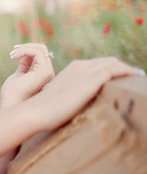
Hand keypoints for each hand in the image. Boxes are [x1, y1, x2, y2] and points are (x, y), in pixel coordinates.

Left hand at [0, 43, 54, 107]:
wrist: (9, 103)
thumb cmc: (12, 93)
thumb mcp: (19, 74)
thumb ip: (25, 64)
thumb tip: (27, 53)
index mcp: (43, 73)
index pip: (40, 53)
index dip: (26, 49)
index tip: (13, 54)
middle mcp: (48, 72)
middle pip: (42, 48)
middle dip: (26, 46)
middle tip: (12, 52)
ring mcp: (47, 72)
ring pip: (41, 48)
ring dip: (24, 48)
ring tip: (12, 55)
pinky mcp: (43, 72)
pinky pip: (37, 52)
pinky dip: (24, 50)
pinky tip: (15, 57)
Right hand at [30, 57, 144, 130]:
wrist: (36, 111)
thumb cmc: (46, 111)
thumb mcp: (62, 97)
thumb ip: (73, 95)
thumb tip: (80, 105)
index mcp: (72, 69)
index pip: (98, 64)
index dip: (112, 69)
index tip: (122, 77)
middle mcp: (80, 66)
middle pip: (108, 61)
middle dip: (122, 68)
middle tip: (134, 77)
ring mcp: (85, 72)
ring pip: (113, 63)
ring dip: (128, 69)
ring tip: (138, 77)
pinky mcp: (91, 81)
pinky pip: (115, 70)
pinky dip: (128, 72)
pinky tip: (137, 77)